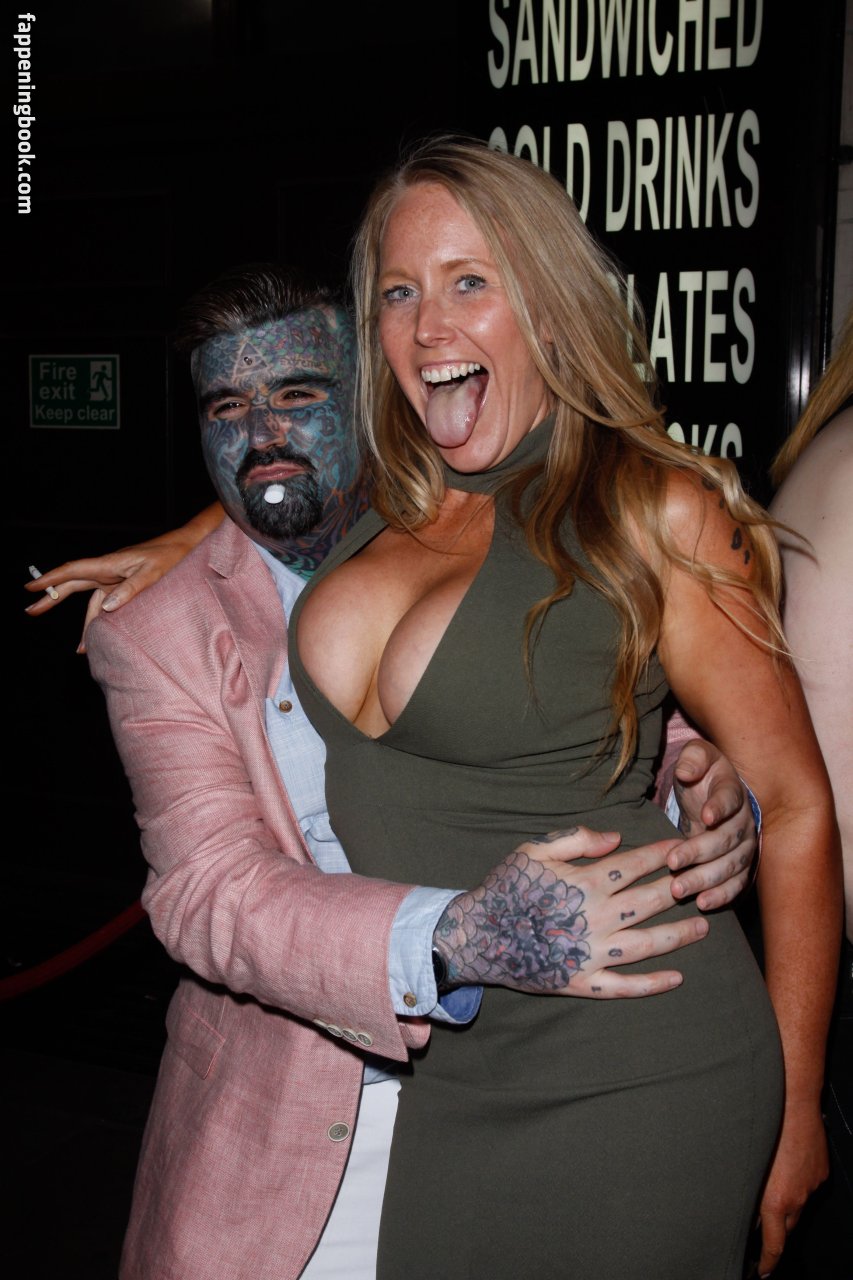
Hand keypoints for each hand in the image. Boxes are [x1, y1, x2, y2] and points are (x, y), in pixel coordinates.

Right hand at [24, 539, 188, 650]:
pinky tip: (103, 637)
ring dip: (85, 623)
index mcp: (109, 563)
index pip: (73, 571)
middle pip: (73, 585)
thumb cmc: (171, 556)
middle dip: (51, 598)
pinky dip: (102, 620)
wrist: (186, 547)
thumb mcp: (152, 573)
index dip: (50, 579)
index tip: (31, 587)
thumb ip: (130, 590)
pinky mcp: (125, 585)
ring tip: (80, 649)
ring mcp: (116, 578)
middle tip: (31, 611)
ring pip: (91, 601)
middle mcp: (108, 570)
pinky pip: (106, 604)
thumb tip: (106, 608)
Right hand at [433, 827, 708, 998]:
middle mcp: (595, 917)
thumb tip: (616, 839)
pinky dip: (651, 984)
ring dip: (678, 936)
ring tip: (703, 928)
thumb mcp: (533, 849)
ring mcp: (592, 952)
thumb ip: (575, 839)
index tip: (682, 847)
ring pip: (647, 944)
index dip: (662, 854)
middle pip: (650, 902)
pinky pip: (624, 986)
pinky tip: (675, 979)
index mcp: (585, 882)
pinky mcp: (583, 981)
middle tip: (703, 884)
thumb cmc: (506, 887)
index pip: (636, 864)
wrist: (478, 934)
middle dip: (680, 890)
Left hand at [665, 738, 756, 910]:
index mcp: (733, 790)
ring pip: (730, 866)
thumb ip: (692, 759)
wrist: (714, 792)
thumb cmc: (701, 773)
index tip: (705, 817)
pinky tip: (703, 903)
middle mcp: (744, 820)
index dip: (719, 807)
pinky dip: (722, 896)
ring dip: (705, 879)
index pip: (729, 798)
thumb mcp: (696, 756)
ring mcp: (745, 846)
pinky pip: (737, 884)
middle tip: (673, 864)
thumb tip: (686, 772)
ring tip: (679, 889)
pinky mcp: (741, 866)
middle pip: (726, 839)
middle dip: (699, 853)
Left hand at [756, 1099, 827, 1275]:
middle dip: (774, 1230)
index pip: (774, 1244)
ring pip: (797, 1203)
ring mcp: (811, 1183)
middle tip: (760, 1229)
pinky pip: (806, 1184)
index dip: (767, 1261)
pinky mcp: (820, 1170)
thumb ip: (746, 1190)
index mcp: (776, 1199)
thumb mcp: (745, 1163)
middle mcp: (797, 1196)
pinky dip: (795, 1180)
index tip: (762, 1271)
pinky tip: (784, 1162)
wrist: (791, 1100)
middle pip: (786, 1226)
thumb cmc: (763, 1125)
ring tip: (770, 1182)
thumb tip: (745, 1208)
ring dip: (784, 1200)